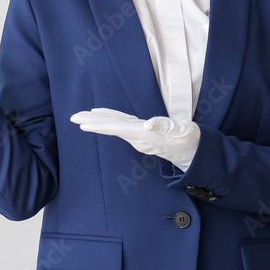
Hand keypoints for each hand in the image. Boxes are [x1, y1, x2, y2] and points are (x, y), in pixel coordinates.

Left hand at [69, 107, 199, 170]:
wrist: (197, 153)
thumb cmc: (191, 140)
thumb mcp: (183, 131)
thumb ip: (166, 126)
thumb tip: (149, 123)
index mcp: (145, 135)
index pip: (118, 128)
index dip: (100, 125)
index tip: (83, 123)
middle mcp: (139, 137)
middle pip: (111, 128)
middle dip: (91, 123)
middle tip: (72, 118)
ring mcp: (140, 137)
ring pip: (115, 126)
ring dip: (97, 121)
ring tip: (81, 116)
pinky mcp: (143, 133)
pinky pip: (122, 125)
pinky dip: (110, 119)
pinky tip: (101, 115)